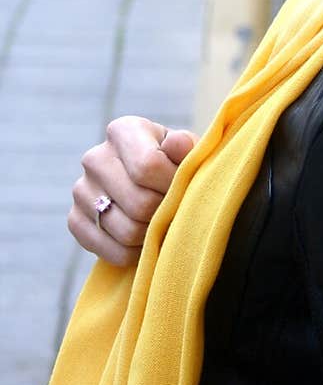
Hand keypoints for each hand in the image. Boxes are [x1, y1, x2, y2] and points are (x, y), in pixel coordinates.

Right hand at [69, 116, 197, 266]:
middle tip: (176, 212)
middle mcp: (95, 157)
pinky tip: (145, 240)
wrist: (152, 184)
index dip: (172, 185)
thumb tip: (178, 144)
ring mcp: (81, 190)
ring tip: (163, 224)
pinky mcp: (75, 220)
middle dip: (165, 213)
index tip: (186, 188)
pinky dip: (135, 253)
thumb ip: (185, 148)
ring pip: (127, 231)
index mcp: (123, 130)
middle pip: (139, 203)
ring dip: (152, 235)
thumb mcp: (186, 150)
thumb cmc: (176, 164)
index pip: (147, 166)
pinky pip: (111, 250)